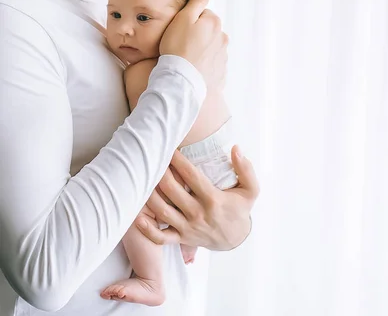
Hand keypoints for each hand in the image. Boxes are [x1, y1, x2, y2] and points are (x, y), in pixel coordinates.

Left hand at [135, 146, 258, 250]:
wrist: (237, 239)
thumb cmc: (240, 209)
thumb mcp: (251, 190)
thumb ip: (245, 169)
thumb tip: (236, 148)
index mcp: (213, 199)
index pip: (191, 176)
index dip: (178, 160)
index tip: (170, 147)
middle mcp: (198, 214)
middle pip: (172, 191)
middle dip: (160, 172)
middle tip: (152, 158)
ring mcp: (188, 228)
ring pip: (162, 211)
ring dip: (150, 194)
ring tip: (143, 178)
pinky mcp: (182, 239)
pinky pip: (161, 236)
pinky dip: (147, 229)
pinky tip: (137, 216)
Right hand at [160, 0, 227, 88]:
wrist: (181, 82)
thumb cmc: (178, 48)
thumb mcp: (183, 18)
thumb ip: (197, 0)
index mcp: (214, 23)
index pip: (200, 15)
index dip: (186, 21)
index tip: (178, 31)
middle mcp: (222, 39)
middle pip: (205, 31)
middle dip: (195, 35)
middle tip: (179, 45)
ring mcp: (222, 57)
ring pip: (208, 48)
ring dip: (198, 51)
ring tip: (184, 59)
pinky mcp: (220, 73)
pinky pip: (209, 65)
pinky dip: (202, 66)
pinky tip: (190, 70)